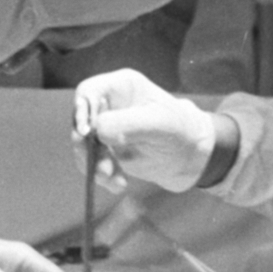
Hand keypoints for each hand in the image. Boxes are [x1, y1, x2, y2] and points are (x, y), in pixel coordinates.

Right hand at [72, 69, 221, 192]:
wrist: (192, 157)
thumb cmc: (181, 130)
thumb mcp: (160, 124)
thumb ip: (129, 124)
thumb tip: (98, 130)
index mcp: (121, 86)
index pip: (88, 91)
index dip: (81, 110)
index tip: (86, 133)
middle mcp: (110, 104)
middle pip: (80, 120)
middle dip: (87, 147)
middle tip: (101, 168)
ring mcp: (107, 127)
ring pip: (83, 145)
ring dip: (94, 165)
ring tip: (113, 180)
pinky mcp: (107, 149)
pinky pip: (92, 162)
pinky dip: (102, 175)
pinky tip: (119, 185)